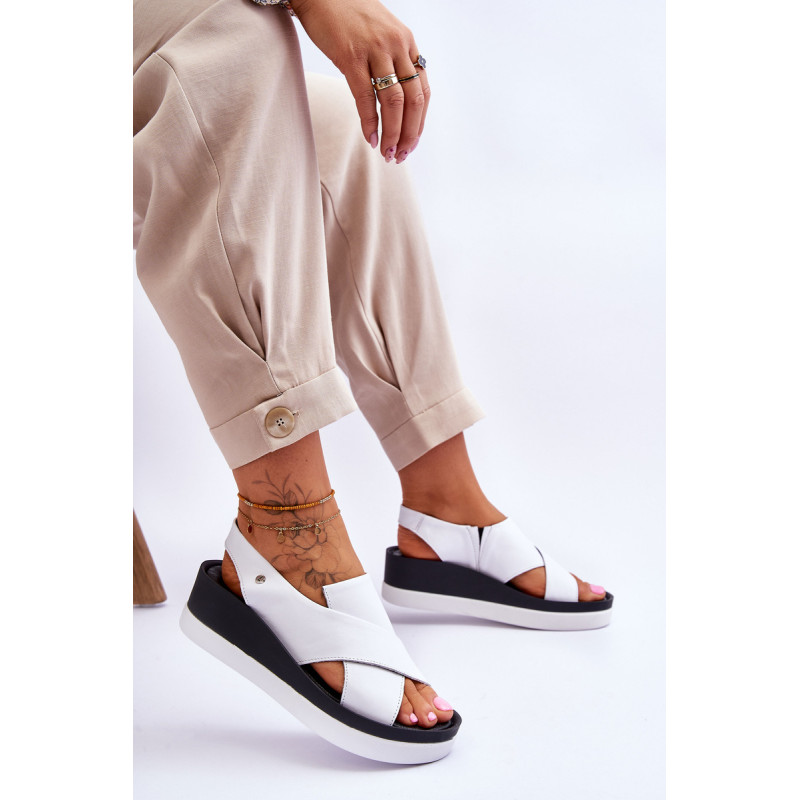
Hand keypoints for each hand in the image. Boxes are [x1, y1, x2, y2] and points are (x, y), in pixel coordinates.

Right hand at [290, 0, 429, 162]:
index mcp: (406, 43)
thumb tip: (395, 98)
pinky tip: (370, 138)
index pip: (423, 91)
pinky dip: (370, 122)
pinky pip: (365, 97)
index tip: (412, 143)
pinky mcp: (351, 56)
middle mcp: (396, 46)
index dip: (419, 122)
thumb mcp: (380, 34)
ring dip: (392, 133)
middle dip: (409, 134)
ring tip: (387, 153)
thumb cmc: (347, 15)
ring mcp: (375, 50)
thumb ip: (392, 60)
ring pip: (393, 102)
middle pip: (413, 101)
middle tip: (401, 155)